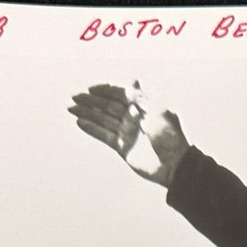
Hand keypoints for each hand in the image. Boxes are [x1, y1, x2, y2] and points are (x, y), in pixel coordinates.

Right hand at [68, 82, 189, 186]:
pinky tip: (79, 122)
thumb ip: (142, 97)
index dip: (105, 89)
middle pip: (108, 105)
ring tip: (70, 108)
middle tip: (73, 97)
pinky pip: (105, 136)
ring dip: (87, 113)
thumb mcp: (159, 111)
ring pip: (103, 119)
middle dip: (90, 100)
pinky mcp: (123, 148)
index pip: (120, 93)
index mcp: (143, 106)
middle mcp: (133, 117)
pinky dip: (92, 129)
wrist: (176, 166)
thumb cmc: (171, 136)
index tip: (90, 88)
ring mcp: (128, 133)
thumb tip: (132, 80)